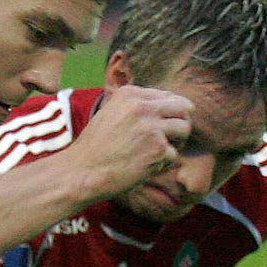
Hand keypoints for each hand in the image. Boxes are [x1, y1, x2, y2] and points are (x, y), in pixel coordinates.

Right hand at [63, 85, 193, 205]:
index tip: (160, 127)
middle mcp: (142, 107)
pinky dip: (162, 165)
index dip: (169, 113)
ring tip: (158, 154)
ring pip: (184, 130)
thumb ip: (136, 106)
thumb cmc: (96, 148)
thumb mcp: (111, 113)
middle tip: (172, 139)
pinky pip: (174, 156)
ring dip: (176, 144)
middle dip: (180, 124)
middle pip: (184, 108)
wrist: (82, 173)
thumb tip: (170, 105)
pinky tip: (144, 168)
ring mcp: (152, 128)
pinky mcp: (158, 150)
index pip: (168, 96)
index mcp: (130, 94)